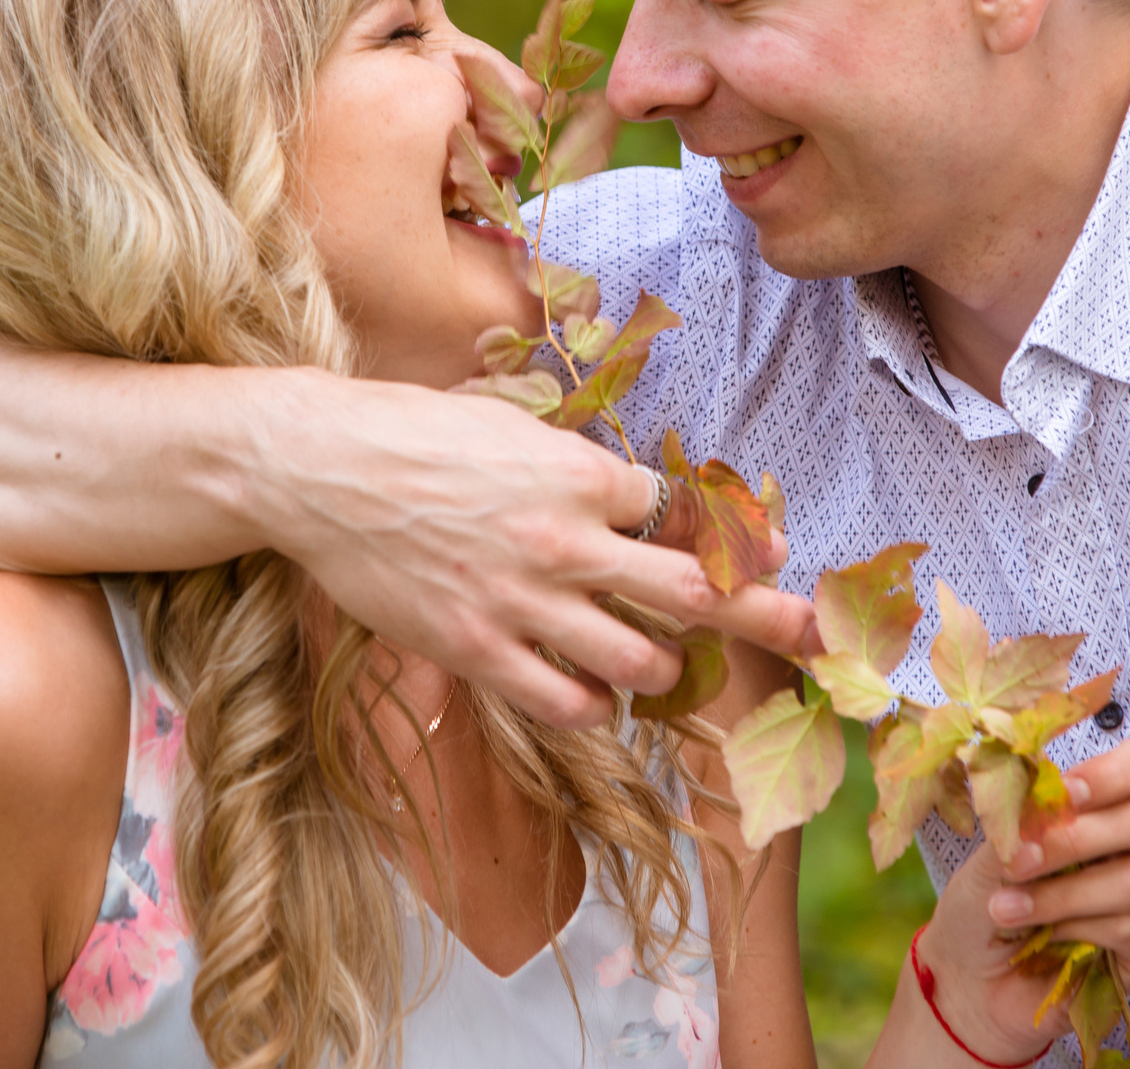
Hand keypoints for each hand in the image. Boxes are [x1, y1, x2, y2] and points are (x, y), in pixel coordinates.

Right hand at [247, 369, 817, 726]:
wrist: (317, 468)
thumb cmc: (409, 432)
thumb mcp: (509, 424)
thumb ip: (576, 462)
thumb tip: (634, 494)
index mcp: (579, 471)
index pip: (682, 517)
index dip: (730, 537)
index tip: (767, 553)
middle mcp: (564, 538)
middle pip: (693, 590)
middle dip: (765, 614)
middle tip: (812, 635)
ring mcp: (522, 599)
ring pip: (637, 657)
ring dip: (662, 664)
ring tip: (659, 661)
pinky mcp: (475, 646)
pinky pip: (564, 699)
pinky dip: (595, 705)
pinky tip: (597, 696)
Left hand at [911, 740, 1129, 1061]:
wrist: (971, 978)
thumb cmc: (985, 901)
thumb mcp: (995, 851)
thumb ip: (1026, 819)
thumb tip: (1049, 795)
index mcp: (1108, 806)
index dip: (1114, 773)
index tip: (1066, 792)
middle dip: (1071, 839)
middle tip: (1015, 863)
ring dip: (1064, 894)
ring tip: (1007, 909)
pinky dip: (1082, 931)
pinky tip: (1047, 939)